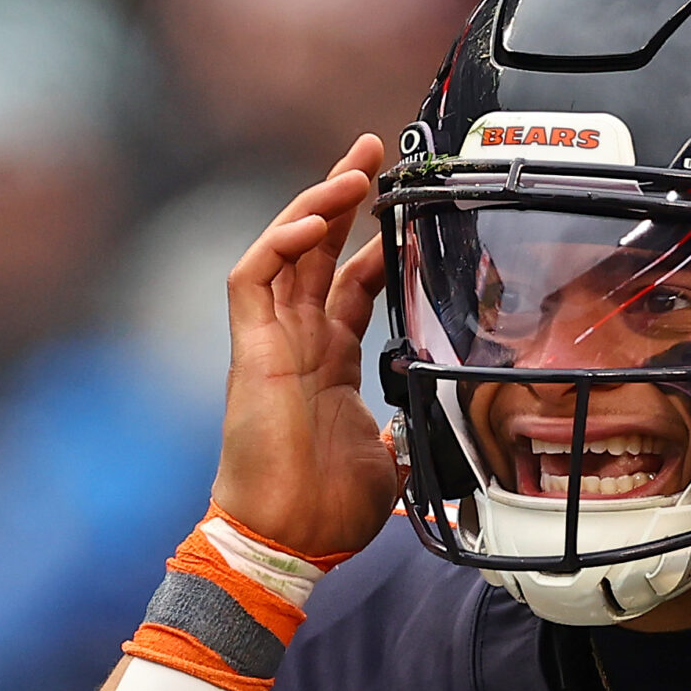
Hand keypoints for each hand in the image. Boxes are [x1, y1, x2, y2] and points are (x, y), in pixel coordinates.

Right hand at [214, 134, 398, 557]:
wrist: (289, 540)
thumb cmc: (329, 511)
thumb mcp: (393, 463)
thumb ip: (410, 434)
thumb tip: (442, 430)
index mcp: (328, 362)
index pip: (351, 285)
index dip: (374, 246)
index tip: (405, 213)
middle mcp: (297, 341)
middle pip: (317, 251)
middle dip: (341, 197)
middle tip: (372, 150)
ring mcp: (270, 342)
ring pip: (285, 251)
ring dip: (315, 205)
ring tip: (352, 169)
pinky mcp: (247, 350)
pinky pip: (252, 279)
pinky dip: (278, 244)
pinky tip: (313, 221)